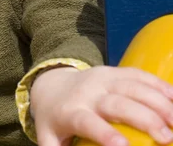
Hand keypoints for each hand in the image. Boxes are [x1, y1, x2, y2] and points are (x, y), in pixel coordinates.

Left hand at [30, 66, 172, 145]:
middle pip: (117, 103)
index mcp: (70, 113)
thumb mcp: (48, 138)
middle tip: (166, 137)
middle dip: (144, 118)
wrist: (50, 84)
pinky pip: (138, 74)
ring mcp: (101, 79)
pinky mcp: (113, 71)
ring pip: (132, 86)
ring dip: (158, 102)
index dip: (105, 134)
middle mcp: (87, 93)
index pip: (87, 122)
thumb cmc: (54, 120)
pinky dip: (158, 85)